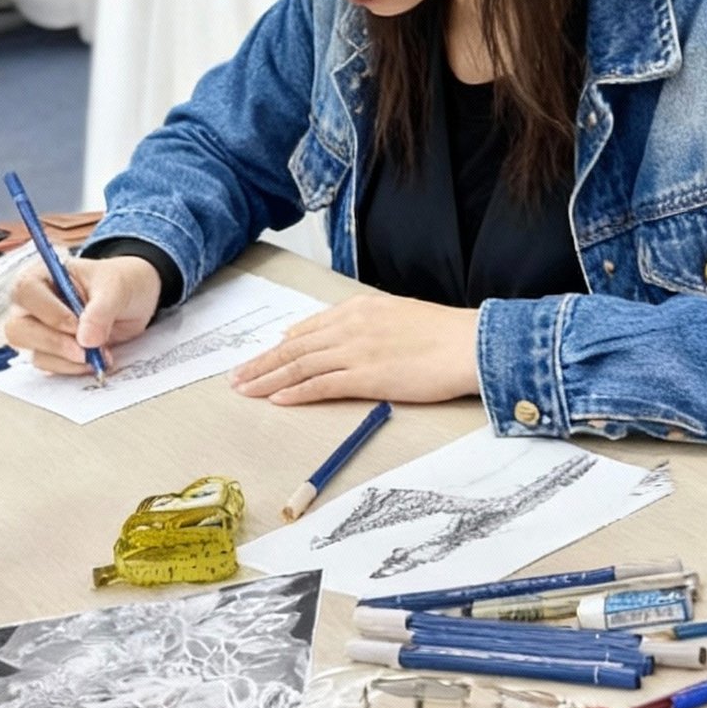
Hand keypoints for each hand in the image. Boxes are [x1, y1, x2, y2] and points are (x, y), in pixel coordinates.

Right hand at [4, 254, 160, 374]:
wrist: (133, 301)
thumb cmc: (118, 283)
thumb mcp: (116, 288)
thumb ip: (101, 310)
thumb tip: (85, 340)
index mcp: (42, 276)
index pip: (26, 292)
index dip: (49, 313)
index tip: (77, 325)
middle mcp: (32, 305)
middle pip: (19, 329)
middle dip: (54, 343)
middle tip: (85, 350)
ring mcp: (38, 331)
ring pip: (34, 353)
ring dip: (67, 360)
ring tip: (98, 354)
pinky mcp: (50, 352)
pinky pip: (50, 367)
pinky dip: (73, 368)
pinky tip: (94, 360)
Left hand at [231, 292, 481, 405]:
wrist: (469, 343)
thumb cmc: (443, 333)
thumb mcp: (398, 315)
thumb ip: (366, 323)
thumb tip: (340, 336)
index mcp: (359, 308)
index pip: (308, 328)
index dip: (280, 346)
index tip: (262, 357)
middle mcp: (351, 326)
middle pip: (295, 347)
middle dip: (262, 363)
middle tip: (237, 376)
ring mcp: (356, 351)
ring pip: (299, 365)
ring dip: (267, 378)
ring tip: (245, 390)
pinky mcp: (366, 377)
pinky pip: (320, 385)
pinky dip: (295, 392)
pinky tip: (277, 399)